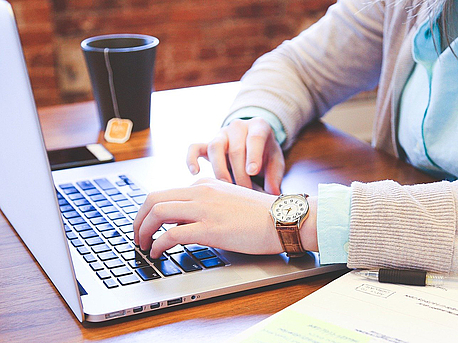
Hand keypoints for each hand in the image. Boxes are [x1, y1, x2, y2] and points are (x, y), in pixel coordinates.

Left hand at [133, 178, 318, 258]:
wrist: (283, 218)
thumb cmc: (262, 215)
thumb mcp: (230, 201)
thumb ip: (208, 206)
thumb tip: (186, 223)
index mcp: (206, 184)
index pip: (167, 193)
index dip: (150, 212)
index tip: (147, 225)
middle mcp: (201, 192)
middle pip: (154, 199)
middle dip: (138, 219)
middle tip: (137, 235)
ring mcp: (204, 209)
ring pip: (157, 213)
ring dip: (143, 231)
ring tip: (143, 246)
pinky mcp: (209, 228)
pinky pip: (171, 234)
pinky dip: (158, 245)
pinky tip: (158, 253)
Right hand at [186, 118, 283, 194]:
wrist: (254, 142)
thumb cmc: (266, 153)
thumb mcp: (276, 161)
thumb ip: (275, 176)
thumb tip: (273, 193)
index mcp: (258, 126)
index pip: (255, 138)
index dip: (253, 155)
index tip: (252, 171)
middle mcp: (238, 127)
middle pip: (235, 148)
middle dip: (239, 173)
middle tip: (245, 191)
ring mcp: (221, 134)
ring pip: (215, 147)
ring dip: (220, 169)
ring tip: (226, 187)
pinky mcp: (207, 144)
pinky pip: (195, 147)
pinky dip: (192, 158)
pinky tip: (195, 172)